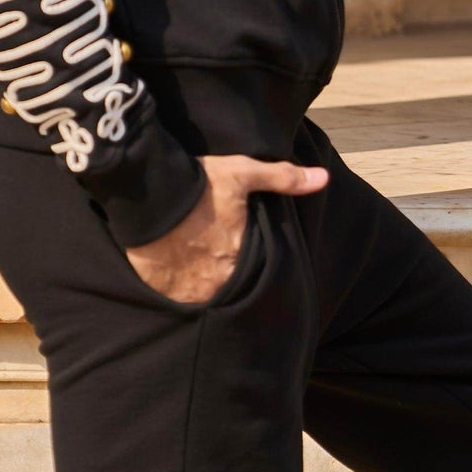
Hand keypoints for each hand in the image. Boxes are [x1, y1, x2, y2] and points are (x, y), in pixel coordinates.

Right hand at [126, 152, 327, 303]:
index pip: (253, 271)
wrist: (147, 192)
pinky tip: (171, 269)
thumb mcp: (243, 174)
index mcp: (239, 258)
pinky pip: (172, 296)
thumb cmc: (199, 184)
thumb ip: (283, 178)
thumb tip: (323, 178)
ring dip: (199, 283)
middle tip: (211, 254)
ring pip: (201, 293)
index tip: (236, 249)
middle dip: (222, 274)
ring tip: (192, 263)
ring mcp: (186, 289)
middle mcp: (216, 281)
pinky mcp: (159, 289)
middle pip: (226, 285)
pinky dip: (173, 287)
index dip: (246, 261)